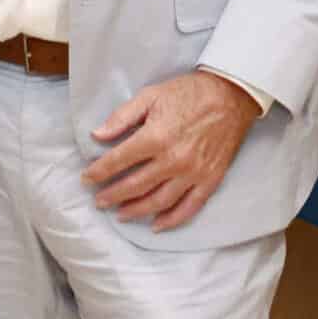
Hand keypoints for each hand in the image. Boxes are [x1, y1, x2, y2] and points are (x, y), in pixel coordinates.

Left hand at [82, 70, 262, 229]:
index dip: (99, 172)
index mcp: (155, 137)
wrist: (231, 95)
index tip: (87, 179)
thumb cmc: (189, 93)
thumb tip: (97, 135)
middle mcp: (173, 160)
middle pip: (135, 186)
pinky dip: (172, 220)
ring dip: (136, 211)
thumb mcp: (151, 95)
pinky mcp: (210, 179)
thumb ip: (122, 117)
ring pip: (158, 201)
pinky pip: (189, 207)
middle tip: (99, 201)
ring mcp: (193, 173)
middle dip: (112, 195)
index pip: (118, 161)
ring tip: (120, 214)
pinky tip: (157, 225)